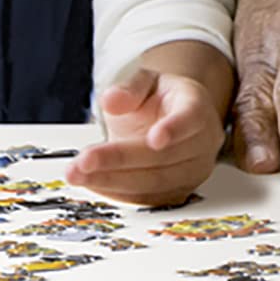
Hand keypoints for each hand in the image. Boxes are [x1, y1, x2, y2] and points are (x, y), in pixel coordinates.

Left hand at [68, 64, 225, 205]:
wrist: (170, 120)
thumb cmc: (159, 100)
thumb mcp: (145, 82)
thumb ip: (129, 88)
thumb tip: (111, 100)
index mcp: (196, 107)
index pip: (190, 119)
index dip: (174, 129)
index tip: (154, 139)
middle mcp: (202, 143)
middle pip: (163, 158)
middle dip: (120, 160)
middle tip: (84, 160)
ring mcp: (192, 171)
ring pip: (154, 182)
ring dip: (112, 180)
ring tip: (78, 174)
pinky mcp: (178, 192)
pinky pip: (148, 198)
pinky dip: (116, 192)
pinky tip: (92, 182)